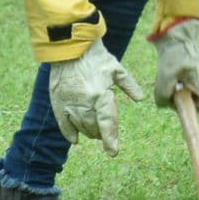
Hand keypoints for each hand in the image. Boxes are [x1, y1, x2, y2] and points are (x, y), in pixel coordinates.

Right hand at [48, 39, 143, 155]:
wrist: (70, 48)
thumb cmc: (96, 57)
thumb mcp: (116, 69)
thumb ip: (129, 85)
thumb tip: (140, 98)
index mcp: (101, 95)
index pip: (107, 123)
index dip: (111, 139)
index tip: (113, 152)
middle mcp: (85, 103)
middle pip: (95, 127)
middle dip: (102, 133)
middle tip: (106, 134)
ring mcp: (70, 105)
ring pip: (81, 128)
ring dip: (89, 133)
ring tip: (95, 133)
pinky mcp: (58, 104)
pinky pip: (64, 125)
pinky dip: (70, 134)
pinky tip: (76, 140)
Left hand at [150, 17, 198, 109]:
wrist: (178, 39)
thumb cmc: (171, 61)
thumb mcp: (162, 83)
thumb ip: (164, 100)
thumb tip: (170, 105)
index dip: (194, 107)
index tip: (185, 102)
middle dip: (196, 99)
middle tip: (183, 94)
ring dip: (197, 90)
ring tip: (183, 82)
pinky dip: (198, 80)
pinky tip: (186, 74)